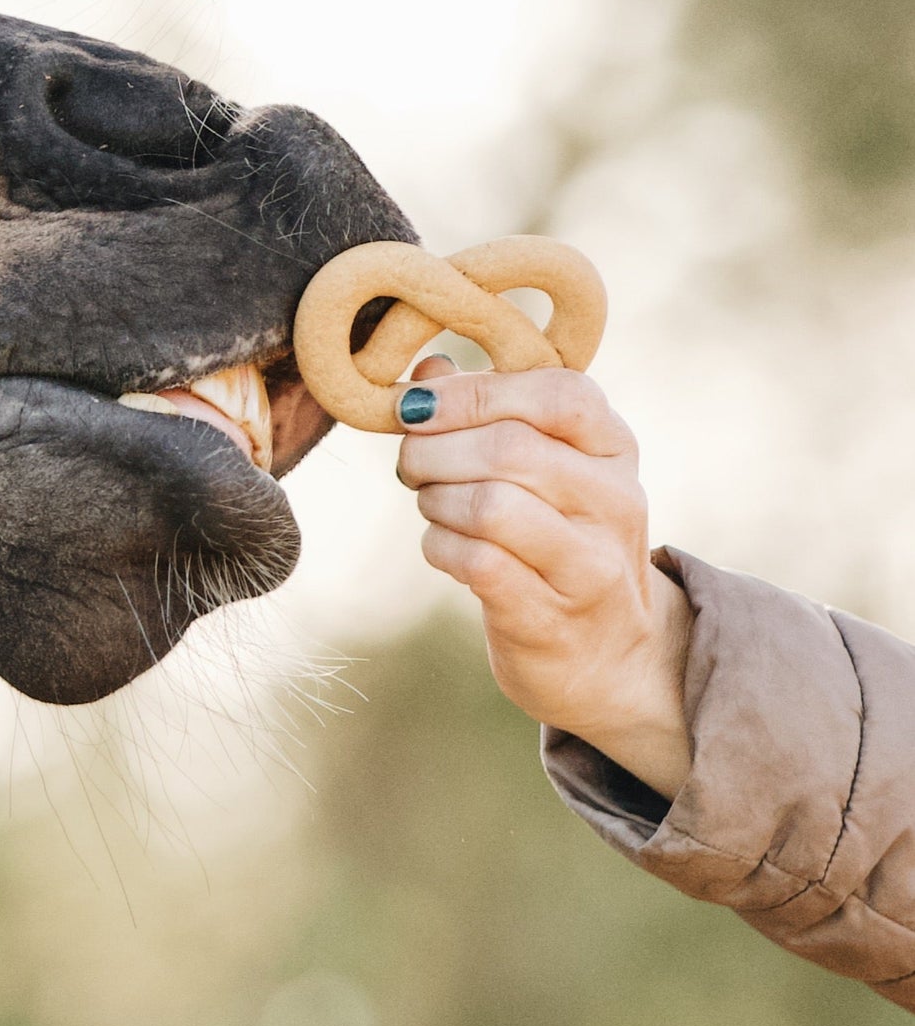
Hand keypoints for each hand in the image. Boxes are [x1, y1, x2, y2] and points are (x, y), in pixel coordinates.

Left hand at [395, 356, 692, 800]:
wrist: (606, 655)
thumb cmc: (554, 538)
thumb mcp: (541, 466)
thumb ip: (488, 410)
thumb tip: (426, 370)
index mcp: (613, 447)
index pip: (558, 394)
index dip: (473, 392)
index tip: (417, 405)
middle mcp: (614, 501)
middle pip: (508, 448)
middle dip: (434, 450)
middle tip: (410, 463)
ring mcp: (589, 564)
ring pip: (489, 504)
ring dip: (435, 499)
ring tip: (432, 504)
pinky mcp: (550, 617)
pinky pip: (476, 562)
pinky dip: (439, 546)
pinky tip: (442, 545)